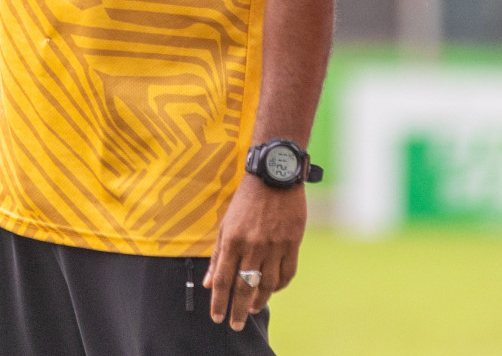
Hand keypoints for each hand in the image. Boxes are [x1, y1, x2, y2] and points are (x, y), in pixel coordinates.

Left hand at [203, 174, 306, 330]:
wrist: (274, 176)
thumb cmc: (246, 200)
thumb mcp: (226, 224)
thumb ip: (218, 256)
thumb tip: (209, 283)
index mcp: (233, 239)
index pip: (224, 280)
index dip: (220, 302)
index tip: (217, 318)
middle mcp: (253, 245)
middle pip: (245, 287)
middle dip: (238, 310)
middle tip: (236, 325)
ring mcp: (275, 245)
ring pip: (268, 285)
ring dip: (259, 301)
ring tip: (253, 309)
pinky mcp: (293, 243)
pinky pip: (287, 274)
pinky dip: (279, 286)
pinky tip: (272, 290)